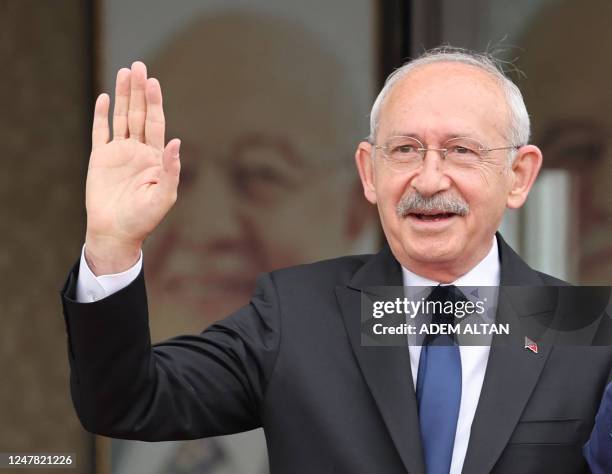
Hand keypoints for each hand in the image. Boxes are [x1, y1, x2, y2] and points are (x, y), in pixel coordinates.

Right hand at [84, 62, 180, 274]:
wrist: (116, 232)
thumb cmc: (144, 218)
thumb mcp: (164, 195)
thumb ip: (171, 169)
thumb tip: (177, 143)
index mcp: (156, 157)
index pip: (156, 123)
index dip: (154, 102)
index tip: (152, 82)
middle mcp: (138, 150)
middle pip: (139, 114)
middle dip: (138, 91)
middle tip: (138, 66)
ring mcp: (119, 153)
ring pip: (121, 118)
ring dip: (122, 96)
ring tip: (124, 72)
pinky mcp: (100, 159)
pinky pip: (100, 132)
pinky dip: (101, 115)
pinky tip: (103, 98)